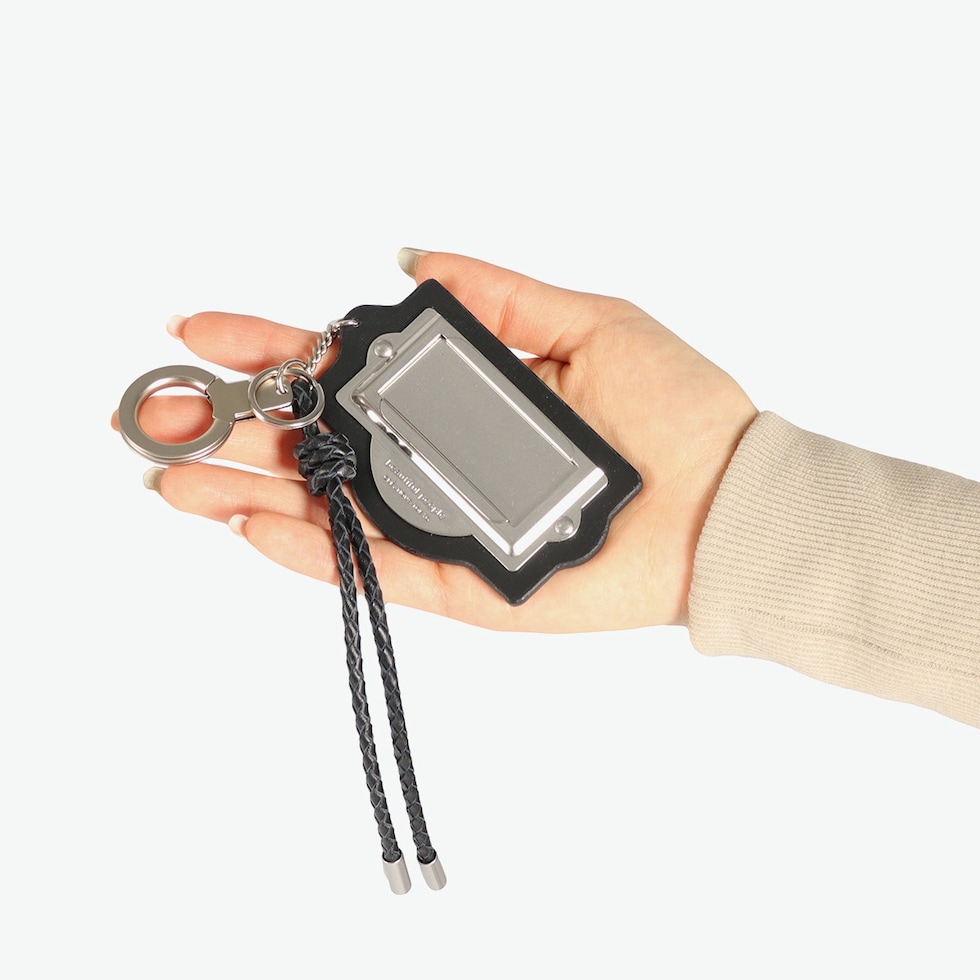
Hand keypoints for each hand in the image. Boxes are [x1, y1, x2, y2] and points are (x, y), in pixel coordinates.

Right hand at [113, 251, 756, 631]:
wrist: (721, 505)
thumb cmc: (670, 409)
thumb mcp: (586, 322)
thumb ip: (498, 294)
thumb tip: (415, 256)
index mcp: (457, 391)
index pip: (344, 366)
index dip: (271, 348)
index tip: (200, 331)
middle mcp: (435, 457)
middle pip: (314, 441)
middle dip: (232, 427)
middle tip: (156, 416)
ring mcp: (440, 522)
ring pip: (325, 509)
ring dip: (246, 492)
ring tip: (177, 478)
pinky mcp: (460, 583)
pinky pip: (372, 568)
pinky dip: (309, 550)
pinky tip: (251, 524)